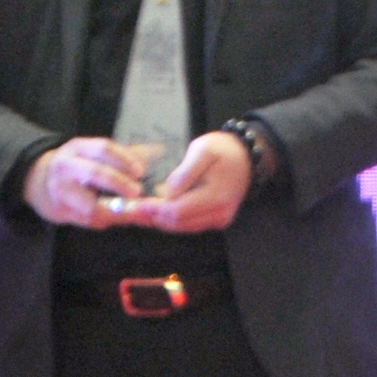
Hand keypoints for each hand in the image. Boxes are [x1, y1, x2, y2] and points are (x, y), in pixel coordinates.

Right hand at [24, 136, 149, 228]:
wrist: (39, 183)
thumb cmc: (78, 167)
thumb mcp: (93, 154)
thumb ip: (125, 154)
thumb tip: (159, 151)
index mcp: (78, 148)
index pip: (102, 148)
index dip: (123, 159)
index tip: (141, 171)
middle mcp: (67, 167)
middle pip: (95, 173)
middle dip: (119, 183)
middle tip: (138, 192)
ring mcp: (62, 191)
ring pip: (89, 205)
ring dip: (115, 211)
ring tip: (134, 212)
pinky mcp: (61, 213)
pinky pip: (87, 220)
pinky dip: (106, 221)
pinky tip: (120, 219)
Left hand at [116, 129, 254, 234]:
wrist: (247, 157)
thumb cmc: (224, 150)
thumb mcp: (203, 150)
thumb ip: (185, 173)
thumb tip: (167, 192)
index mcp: (216, 197)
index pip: (179, 211)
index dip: (155, 210)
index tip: (135, 204)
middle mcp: (219, 214)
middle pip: (178, 223)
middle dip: (152, 218)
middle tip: (129, 211)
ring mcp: (218, 219)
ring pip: (182, 227)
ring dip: (158, 221)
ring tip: (136, 212)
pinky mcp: (215, 220)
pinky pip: (189, 224)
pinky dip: (170, 220)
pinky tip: (155, 212)